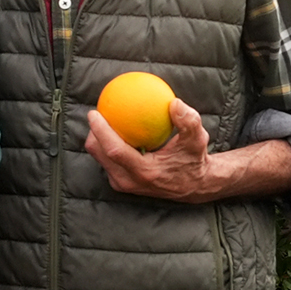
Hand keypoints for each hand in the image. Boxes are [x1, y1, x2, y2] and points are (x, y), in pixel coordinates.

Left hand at [85, 97, 216, 201]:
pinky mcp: (121, 183)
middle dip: (93, 132)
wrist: (194, 186)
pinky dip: (104, 145)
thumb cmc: (193, 160)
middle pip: (99, 153)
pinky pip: (105, 160)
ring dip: (97, 138)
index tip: (94, 113)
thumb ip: (189, 122)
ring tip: (102, 119)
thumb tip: (174, 103)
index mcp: (144, 172)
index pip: (114, 150)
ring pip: (99, 157)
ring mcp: (123, 184)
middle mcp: (129, 181)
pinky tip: (111, 129)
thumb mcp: (197, 140)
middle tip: (97, 112)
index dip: (100, 131)